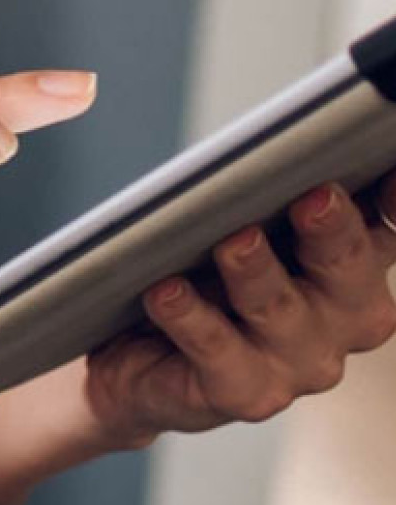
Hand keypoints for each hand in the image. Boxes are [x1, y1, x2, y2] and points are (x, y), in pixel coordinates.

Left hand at [85, 173, 395, 443]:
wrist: (133, 351)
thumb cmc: (194, 263)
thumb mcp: (223, 211)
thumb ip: (242, 172)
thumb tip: (175, 112)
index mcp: (347, 260)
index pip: (386, 226)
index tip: (390, 174)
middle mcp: (338, 316)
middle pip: (350, 272)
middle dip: (336, 234)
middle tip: (316, 198)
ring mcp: (295, 362)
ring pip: (284, 314)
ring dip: (259, 275)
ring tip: (234, 242)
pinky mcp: (242, 392)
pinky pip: (219, 354)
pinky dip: (192, 318)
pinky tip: (166, 291)